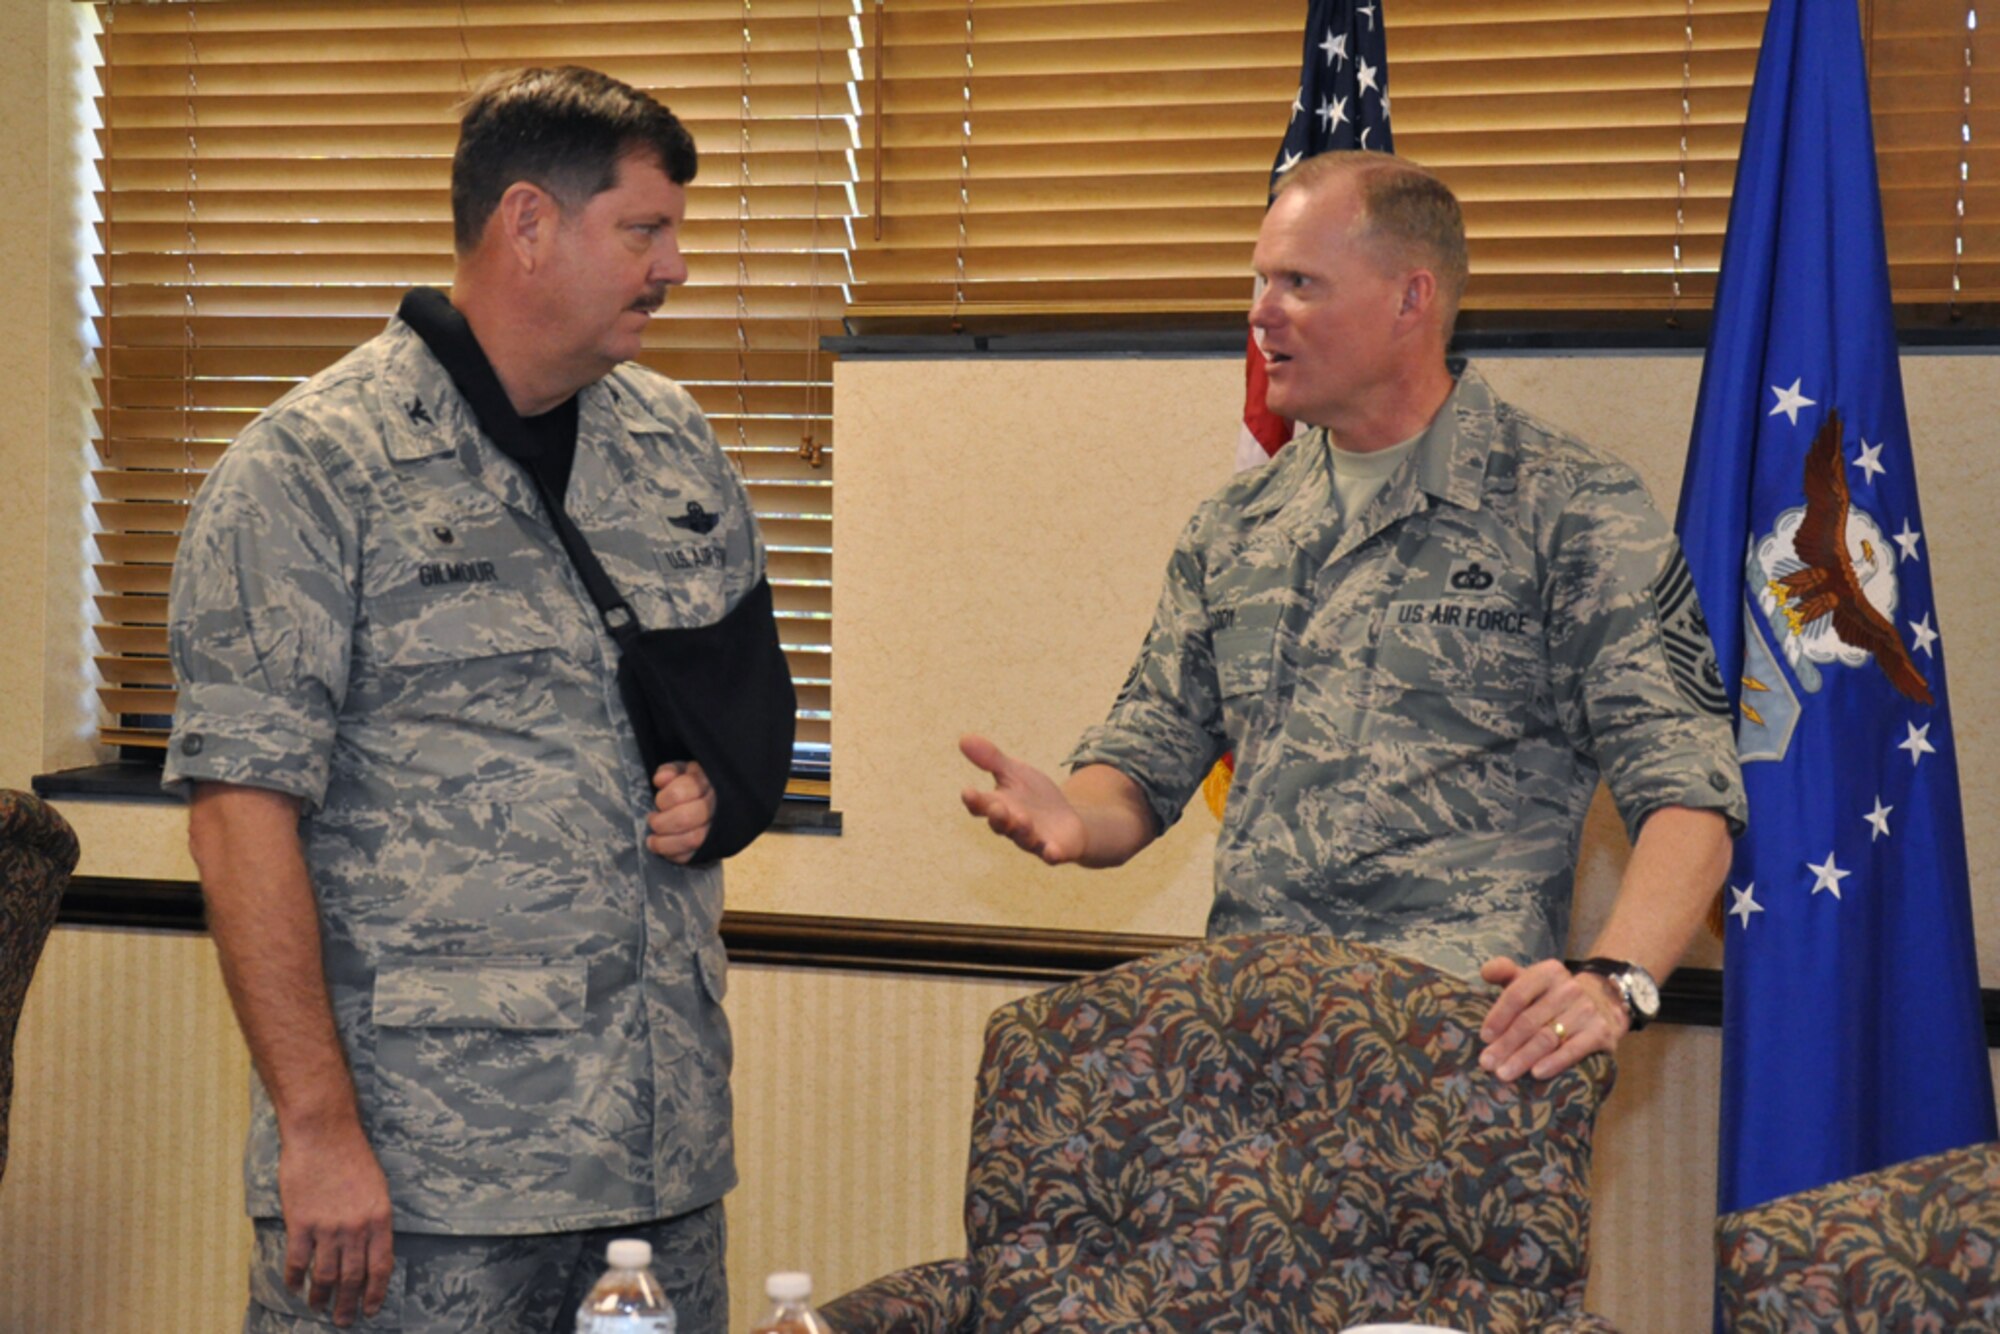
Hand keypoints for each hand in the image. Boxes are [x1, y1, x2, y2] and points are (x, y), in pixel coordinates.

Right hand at [277, 1120, 394, 1325]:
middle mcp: (356, 1227)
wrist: (323, 1134)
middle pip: (353, 1277)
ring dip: (321, 1296)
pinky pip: (297, 1260)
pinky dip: (295, 1278)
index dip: (375, 1292)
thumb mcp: (377, 1187)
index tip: (370, 1310)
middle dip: (348, 1304)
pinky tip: (294, 1286)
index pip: (381, 1266)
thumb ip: (374, 1219)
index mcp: (380, 1218)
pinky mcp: (301, 1222)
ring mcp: (328, 1227)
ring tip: (319, 1308)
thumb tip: (371, 1249)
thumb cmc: (352, 1156)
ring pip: (325, 1275)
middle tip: (343, 1321)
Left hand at [648, 761, 714, 862]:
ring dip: (665, 843)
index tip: (658, 803)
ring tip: (652, 840)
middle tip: (652, 820)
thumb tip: (660, 780)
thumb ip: (670, 771)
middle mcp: (716, 805)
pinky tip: (665, 849)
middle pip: (685, 818)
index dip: (663, 800)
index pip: (679, 793)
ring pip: (693, 839)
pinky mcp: (714, 848)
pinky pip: (693, 856)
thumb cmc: (692, 783)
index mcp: (707, 781)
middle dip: (661, 823)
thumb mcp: (682, 770)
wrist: (716, 800)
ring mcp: (718, 828)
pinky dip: (674, 855)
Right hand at [959, 734, 1088, 864]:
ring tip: (1022, 818)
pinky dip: (1051, 853)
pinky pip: (1051, 854)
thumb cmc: (1035, 797)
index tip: (968, 792)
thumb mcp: (1015, 773)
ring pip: (1023, 838)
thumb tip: (964, 739)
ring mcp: (1033, 840)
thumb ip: (992, 759)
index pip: (981, 805)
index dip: (974, 800)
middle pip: (1000, 824)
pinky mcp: (1055, 849)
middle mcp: (1012, 826)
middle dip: (998, 816)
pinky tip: (1052, 851)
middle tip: (997, 806)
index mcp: (999, 806)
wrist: (1068, 820)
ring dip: (1022, 829)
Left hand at [1476, 956, 1628, 1081]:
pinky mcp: (1600, 1032)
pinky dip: (1553, 1063)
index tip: (1484, 1037)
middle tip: (1487, 1063)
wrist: (1604, 1003)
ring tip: (1504, 1073)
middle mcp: (1569, 989)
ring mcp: (1586, 1011)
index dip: (1498, 1017)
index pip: (1517, 994)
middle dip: (1505, 1044)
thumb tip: (1485, 972)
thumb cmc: (1554, 995)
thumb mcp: (1532, 979)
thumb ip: (1505, 972)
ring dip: (1522, 1058)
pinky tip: (1536, 1073)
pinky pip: (1573, 1050)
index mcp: (1548, 972)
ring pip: (1547, 1038)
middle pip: (1529, 1020)